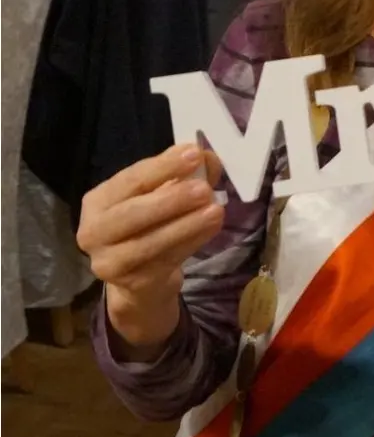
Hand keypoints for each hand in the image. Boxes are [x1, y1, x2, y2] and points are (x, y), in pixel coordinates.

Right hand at [77, 144, 225, 350]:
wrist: (141, 280)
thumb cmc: (150, 226)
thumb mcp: (163, 196)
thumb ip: (184, 175)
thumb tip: (208, 158)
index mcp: (98, 201)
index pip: (129, 180)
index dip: (162, 167)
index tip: (194, 153)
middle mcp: (94, 231)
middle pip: (131, 213)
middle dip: (170, 199)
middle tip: (204, 189)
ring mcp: (108, 261)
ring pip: (148, 242)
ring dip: (185, 225)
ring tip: (215, 210)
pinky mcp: (132, 283)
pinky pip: (165, 260)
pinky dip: (191, 243)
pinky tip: (211, 229)